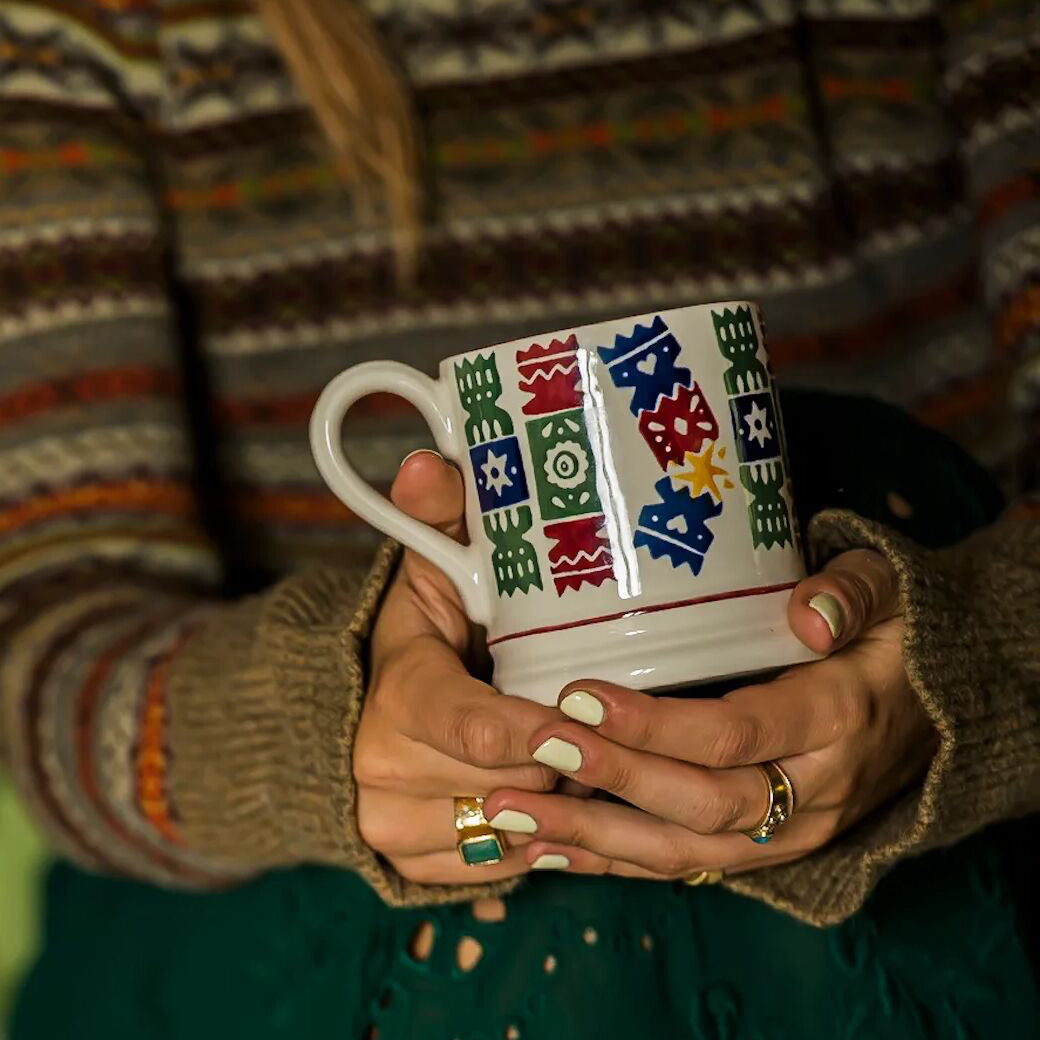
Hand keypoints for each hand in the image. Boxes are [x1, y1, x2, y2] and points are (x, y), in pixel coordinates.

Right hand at [354, 451, 557, 884]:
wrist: (354, 711)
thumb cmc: (415, 634)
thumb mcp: (429, 571)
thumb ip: (436, 518)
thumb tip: (425, 464)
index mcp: (395, 694)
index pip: (471, 726)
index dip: (537, 731)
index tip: (590, 722)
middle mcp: (379, 770)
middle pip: (510, 782)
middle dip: (567, 765)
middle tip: (609, 736)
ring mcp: (391, 827)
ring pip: (510, 833)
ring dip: (560, 807)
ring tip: (586, 768)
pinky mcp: (410, 868)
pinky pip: (499, 869)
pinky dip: (540, 844)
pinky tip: (558, 804)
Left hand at [483, 550, 937, 878]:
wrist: (941, 708)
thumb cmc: (895, 636)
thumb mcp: (890, 592)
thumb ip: (852, 592)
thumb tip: (810, 613)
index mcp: (834, 718)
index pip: (731, 734)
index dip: (652, 724)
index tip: (577, 695)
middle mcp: (813, 789)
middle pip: (699, 801)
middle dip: (609, 778)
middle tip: (531, 751)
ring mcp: (791, 829)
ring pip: (685, 851)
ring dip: (594, 836)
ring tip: (513, 814)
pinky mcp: (768, 846)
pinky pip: (687, 866)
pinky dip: (616, 863)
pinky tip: (550, 849)